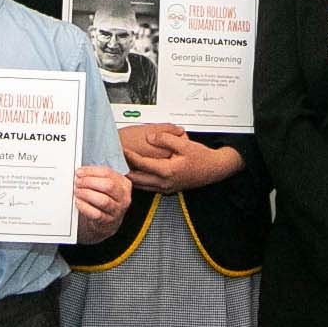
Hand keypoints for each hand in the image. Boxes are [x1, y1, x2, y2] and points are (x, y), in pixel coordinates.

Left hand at [74, 165, 131, 240]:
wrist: (108, 221)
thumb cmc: (106, 198)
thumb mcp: (106, 185)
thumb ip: (96, 177)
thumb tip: (81, 172)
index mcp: (124, 184)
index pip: (108, 173)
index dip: (91, 171)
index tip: (79, 172)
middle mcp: (123, 197)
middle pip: (108, 186)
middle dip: (89, 182)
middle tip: (78, 182)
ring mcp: (117, 210)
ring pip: (103, 200)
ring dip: (87, 194)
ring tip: (78, 192)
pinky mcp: (108, 221)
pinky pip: (96, 214)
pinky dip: (85, 207)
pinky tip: (79, 202)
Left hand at [121, 124, 240, 192]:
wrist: (214, 169)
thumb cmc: (201, 157)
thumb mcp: (184, 144)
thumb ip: (165, 139)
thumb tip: (150, 137)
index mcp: (168, 171)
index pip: (142, 163)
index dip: (129, 156)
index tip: (120, 148)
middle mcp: (165, 182)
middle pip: (137, 178)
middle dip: (124, 170)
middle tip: (113, 161)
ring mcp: (165, 188)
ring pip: (141, 185)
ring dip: (130, 177)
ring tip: (119, 168)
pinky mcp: (167, 189)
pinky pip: (148, 187)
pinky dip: (139, 180)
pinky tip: (134, 173)